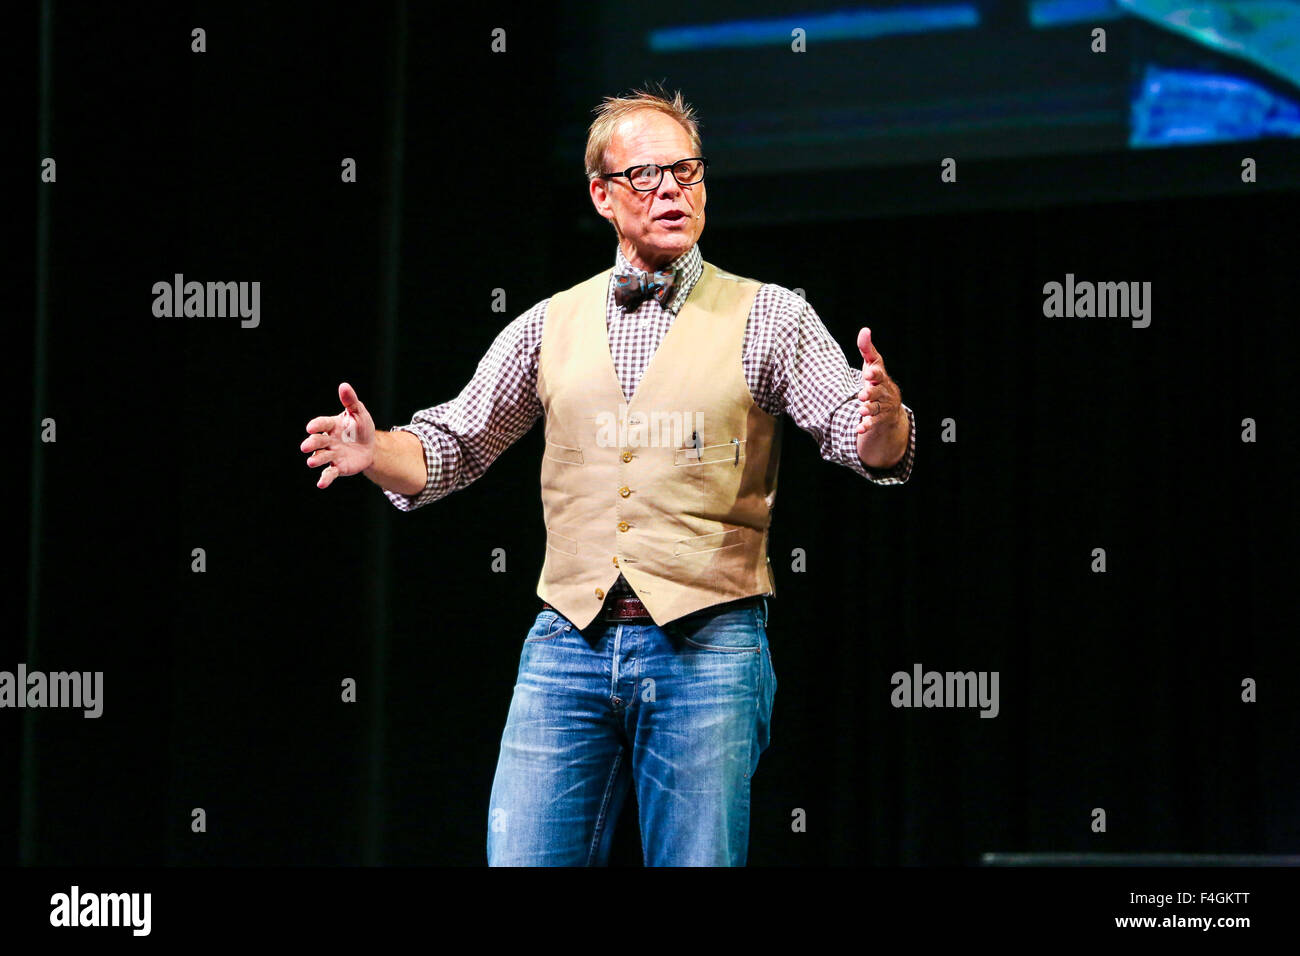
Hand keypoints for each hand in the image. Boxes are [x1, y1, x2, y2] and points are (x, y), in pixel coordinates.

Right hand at [301, 382, 376, 488]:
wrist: (370, 446)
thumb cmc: (361, 427)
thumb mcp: (359, 413)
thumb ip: (350, 401)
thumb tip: (344, 385)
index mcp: (332, 425)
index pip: (322, 424)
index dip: (316, 425)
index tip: (311, 428)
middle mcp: (328, 440)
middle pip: (317, 442)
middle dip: (312, 444)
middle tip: (306, 447)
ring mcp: (332, 454)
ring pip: (321, 457)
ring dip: (315, 459)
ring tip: (311, 462)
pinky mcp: (337, 467)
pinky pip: (329, 473)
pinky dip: (325, 479)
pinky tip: (321, 484)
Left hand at [854, 327, 907, 468]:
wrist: (889, 407)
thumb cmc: (877, 381)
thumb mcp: (872, 365)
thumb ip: (867, 349)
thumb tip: (865, 330)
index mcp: (881, 378)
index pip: (879, 374)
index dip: (875, 373)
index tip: (868, 373)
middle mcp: (884, 392)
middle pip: (878, 392)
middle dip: (871, 393)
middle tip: (862, 395)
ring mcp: (882, 407)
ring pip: (876, 409)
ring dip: (869, 410)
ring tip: (861, 410)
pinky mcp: (878, 420)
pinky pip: (872, 424)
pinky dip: (866, 426)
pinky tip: (859, 429)